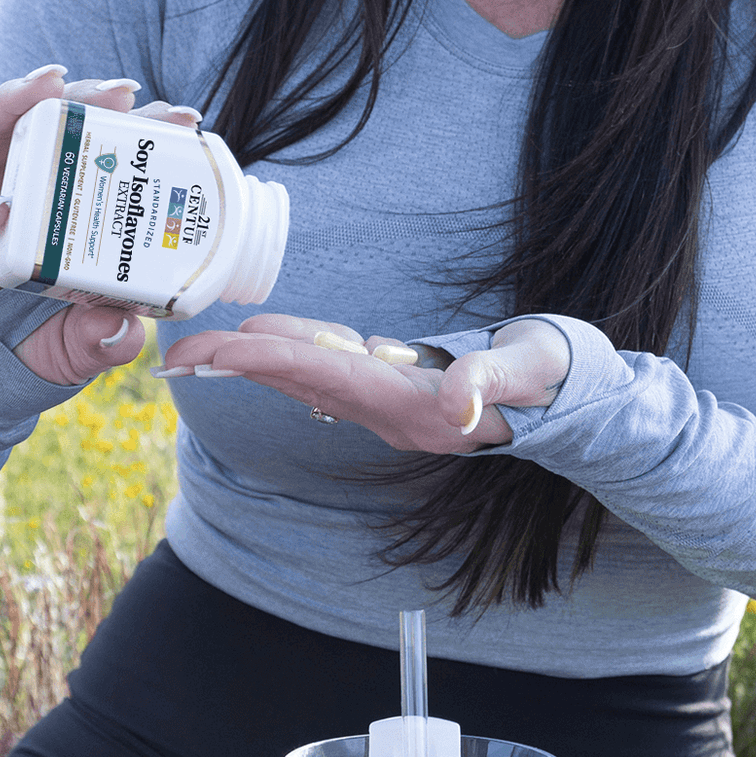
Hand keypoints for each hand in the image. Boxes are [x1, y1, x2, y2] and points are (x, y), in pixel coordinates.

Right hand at [0, 66, 203, 387]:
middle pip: (45, 129)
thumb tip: (126, 330)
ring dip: (16, 103)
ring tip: (51, 85)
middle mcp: (7, 194)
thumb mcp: (70, 353)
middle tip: (125, 89)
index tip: (184, 118)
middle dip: (84, 99)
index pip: (94, 158)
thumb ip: (99, 344)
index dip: (134, 132)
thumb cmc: (10, 351)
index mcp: (50, 211)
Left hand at [156, 314, 570, 453]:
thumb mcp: (533, 367)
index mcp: (418, 405)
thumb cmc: (559, 376)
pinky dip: (290, 358)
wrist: (579, 403)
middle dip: (238, 365)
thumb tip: (457, 401)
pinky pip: (332, 374)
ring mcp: (393, 406)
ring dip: (254, 364)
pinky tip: (263, 344)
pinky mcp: (399, 392)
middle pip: (302, 381)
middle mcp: (395, 412)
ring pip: (310, 379)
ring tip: (199, 351)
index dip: (271, 360)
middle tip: (176, 352)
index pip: (328, 376)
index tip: (220, 349)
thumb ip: (493, 378)